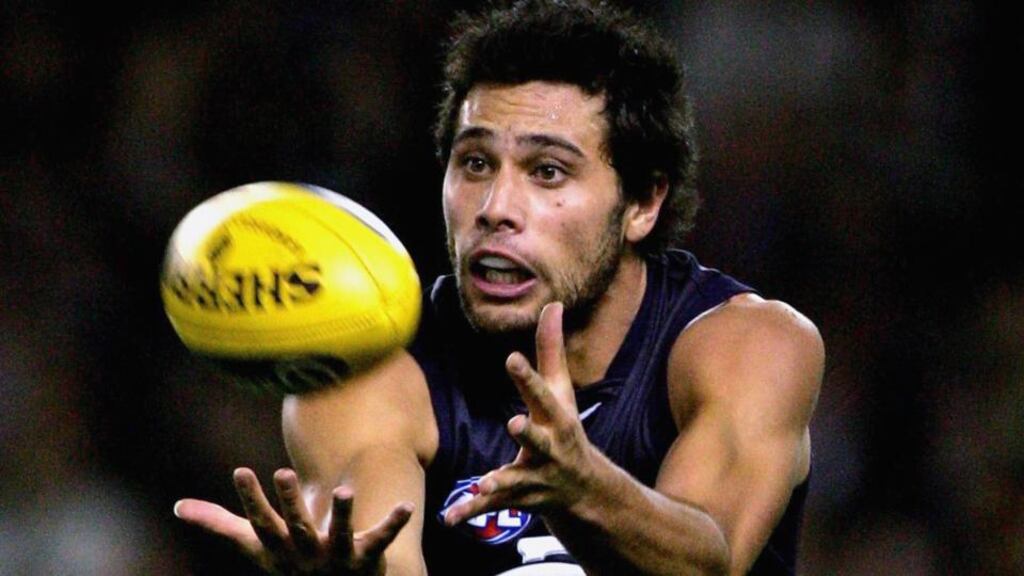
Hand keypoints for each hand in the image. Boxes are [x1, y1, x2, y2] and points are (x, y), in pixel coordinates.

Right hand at [175, 467, 413, 574]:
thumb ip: (221, 524)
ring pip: (340, 534)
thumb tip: (179, 506)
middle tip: (282, 472)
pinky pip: (382, 540)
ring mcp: (338, 557)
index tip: (240, 470)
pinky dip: (392, 523)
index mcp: (280, 547)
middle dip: (289, 503)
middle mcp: (306, 554)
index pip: (261, 523)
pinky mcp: (368, 558)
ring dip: (343, 514)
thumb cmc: (290, 564)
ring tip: (346, 490)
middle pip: (297, 527)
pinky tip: (406, 505)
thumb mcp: (256, 545)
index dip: (251, 499)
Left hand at [443, 302, 595, 524]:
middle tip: (514, 423)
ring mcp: (535, 478)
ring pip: (515, 481)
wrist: (586, 492)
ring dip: (500, 482)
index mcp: (557, 420)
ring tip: (483, 483)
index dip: (528, 377)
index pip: (542, 394)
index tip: (512, 358)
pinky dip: (471, 512)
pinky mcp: (518, 499)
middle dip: (528, 434)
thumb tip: (554, 304)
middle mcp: (549, 450)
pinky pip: (492, 507)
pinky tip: (451, 517)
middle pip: (538, 441)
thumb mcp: (562, 392)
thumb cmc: (566, 430)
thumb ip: (551, 350)